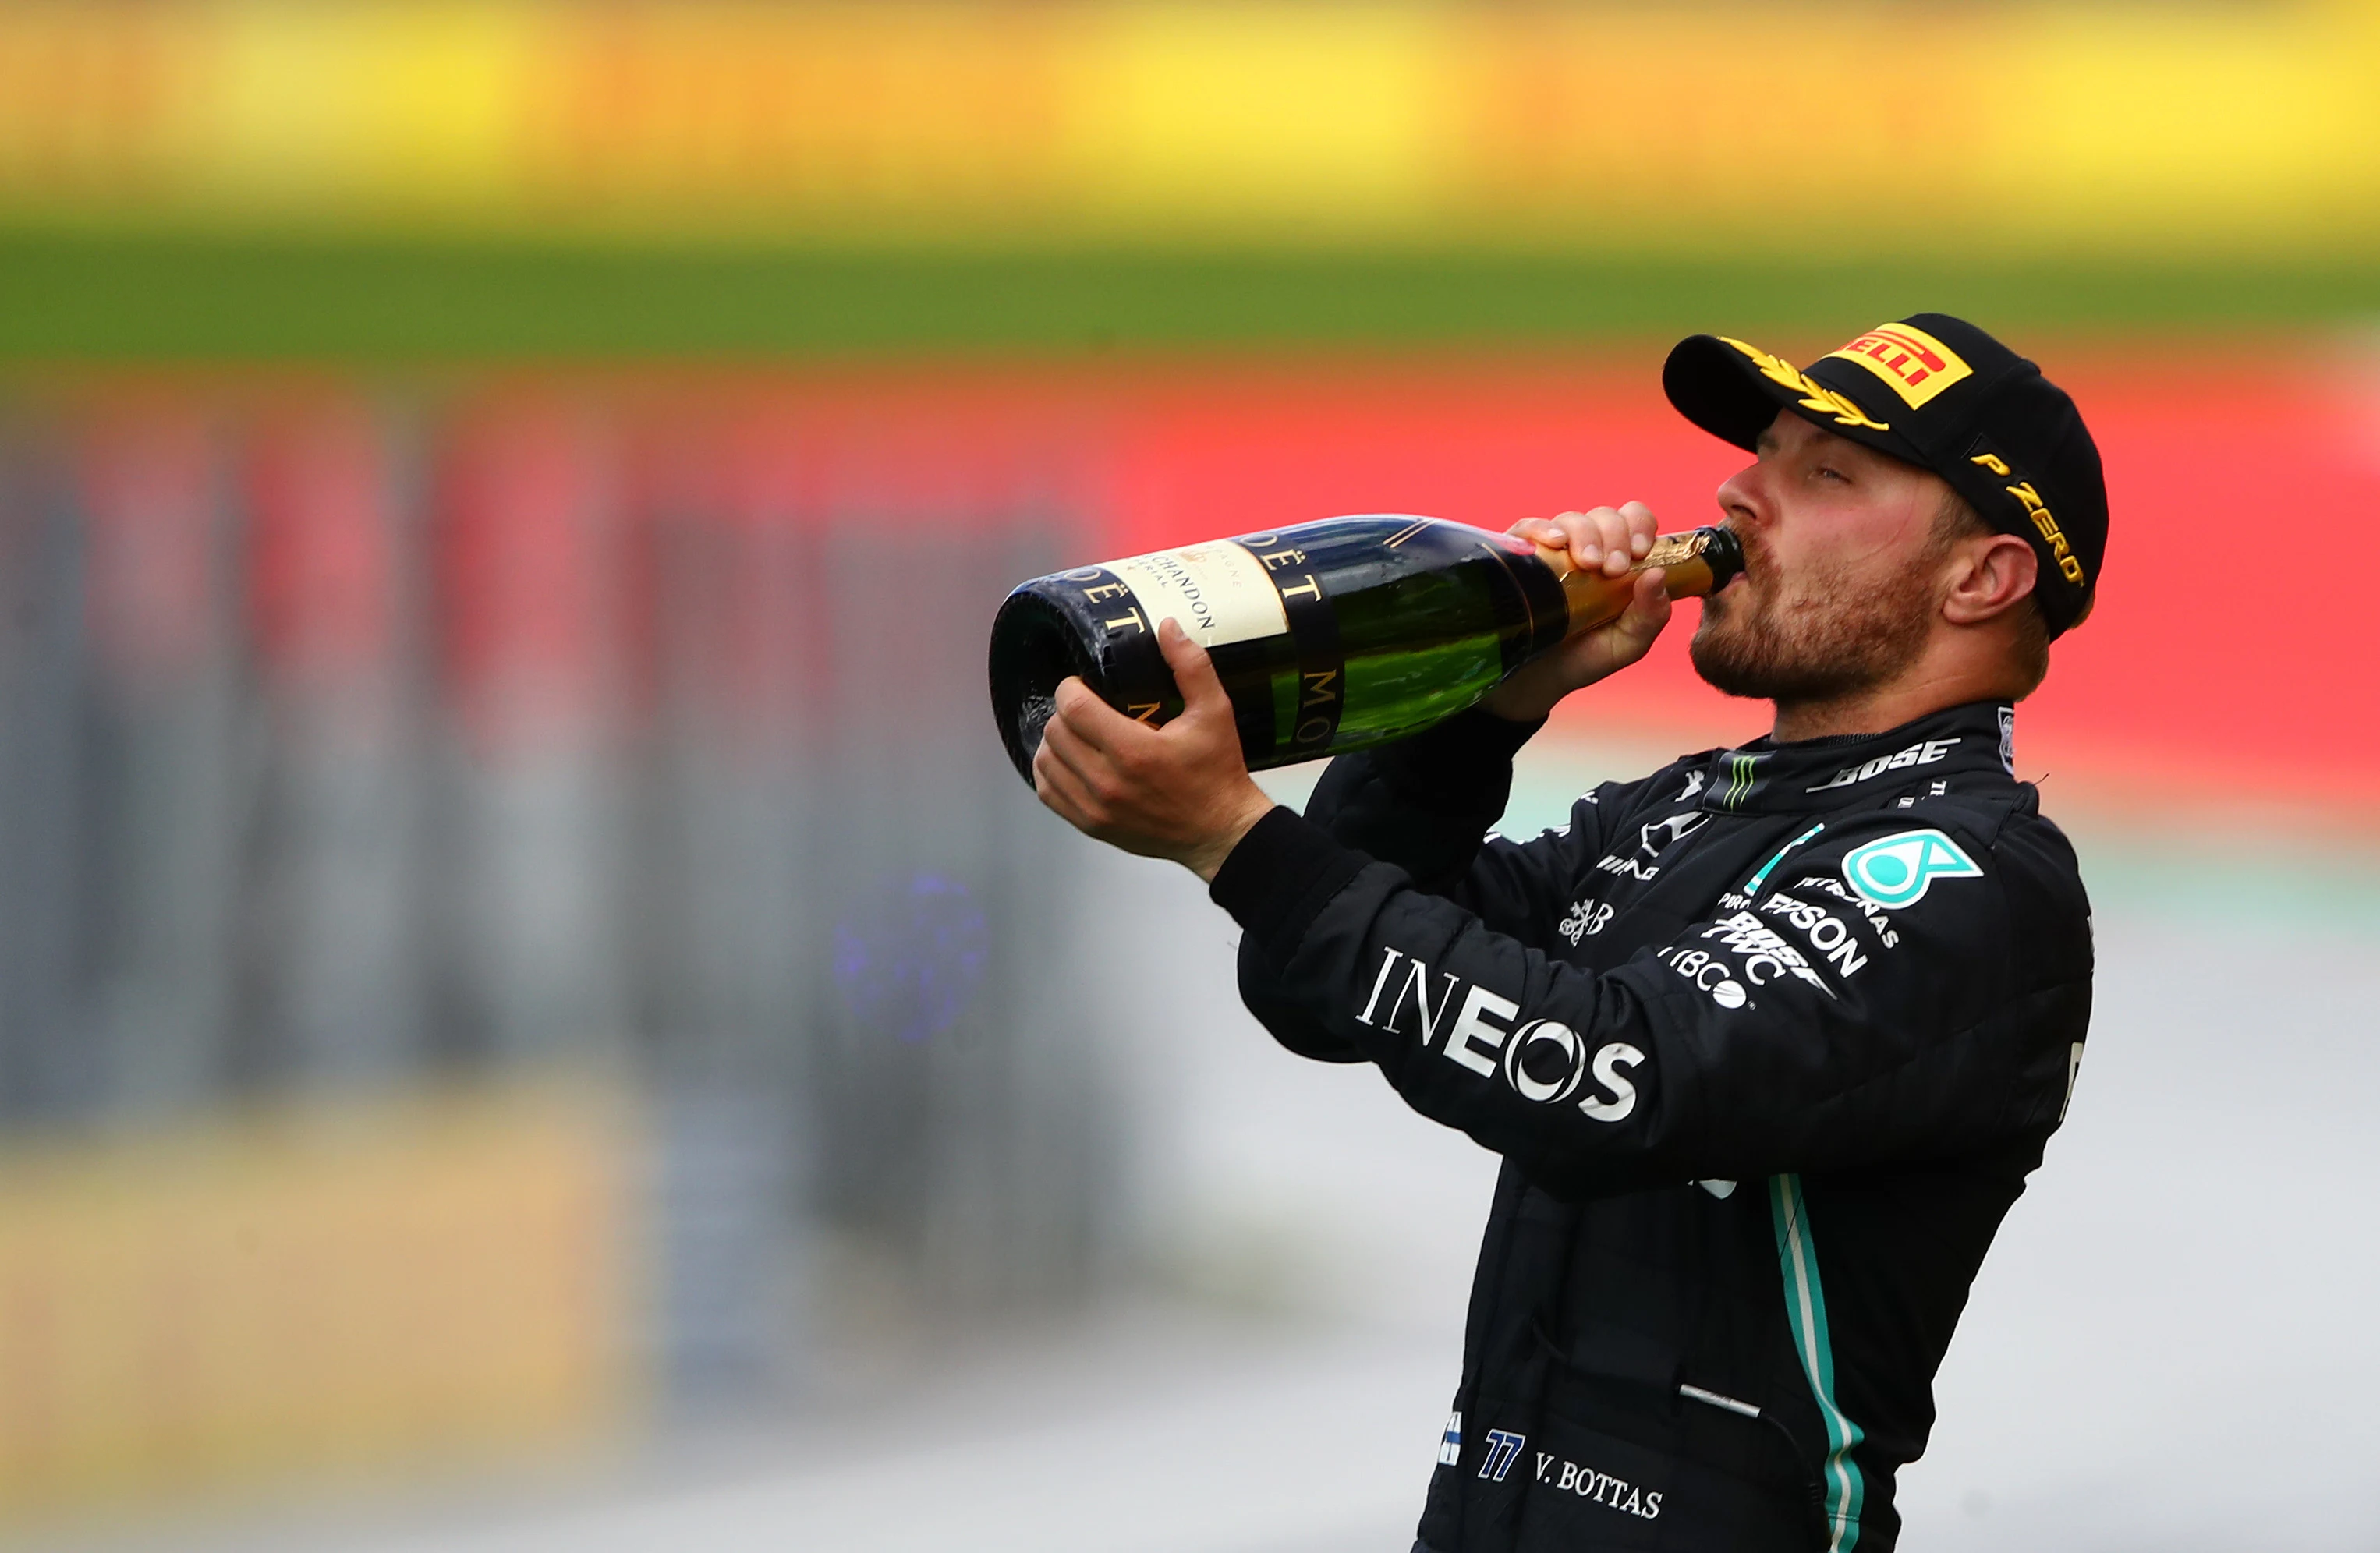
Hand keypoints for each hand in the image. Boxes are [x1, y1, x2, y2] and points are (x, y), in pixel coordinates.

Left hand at [1032, 617, 1276, 881]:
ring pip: (1045, 762)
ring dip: (1056, 741)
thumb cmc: (1217, 773)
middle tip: (1086, 707)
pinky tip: (1071, 761)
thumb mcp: (1215, 712)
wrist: (1220, 832)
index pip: (1073, 707)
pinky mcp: (1091, 825)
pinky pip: (1048, 793)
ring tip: (1079, 733)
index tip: (1083, 685)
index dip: (1071, 687)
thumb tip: (1166, 627)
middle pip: (1055, 732)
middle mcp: (1107, 782)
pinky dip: (1052, 772)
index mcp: (1133, 751)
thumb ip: (1190, 666)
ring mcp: (1095, 808)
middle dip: (1065, 712)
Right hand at [1482, 502, 1673, 721]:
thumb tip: (1658, 574)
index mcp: (1619, 560)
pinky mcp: (1518, 556)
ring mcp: (1552, 550)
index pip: (1635, 520)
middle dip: (1615, 536)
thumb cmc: (1585, 658)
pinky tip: (1554, 543)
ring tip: (1588, 565)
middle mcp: (1588, 548)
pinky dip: (1543, 528)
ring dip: (1585, 535)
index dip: (1640, 526)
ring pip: (1572, 519)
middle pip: (1605, 516)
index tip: (1639, 553)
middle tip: (1612, 569)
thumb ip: (1651, 615)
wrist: (1536, 682)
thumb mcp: (1628, 643)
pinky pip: (1528, 527)